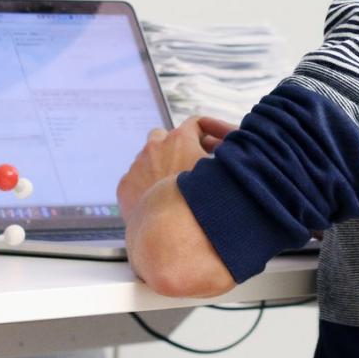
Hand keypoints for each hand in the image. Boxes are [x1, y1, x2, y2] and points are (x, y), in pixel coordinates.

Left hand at [117, 117, 233, 219]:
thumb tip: (233, 156)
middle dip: (181, 147)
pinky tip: (160, 202)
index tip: (224, 143)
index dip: (214, 130)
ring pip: (149, 158)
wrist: (167, 234)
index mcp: (180, 139)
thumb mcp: (223, 175)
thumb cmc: (199, 204)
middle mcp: (155, 146)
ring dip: (162, 166)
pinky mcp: (125, 186)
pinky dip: (147, 185)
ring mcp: (137, 165)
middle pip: (167, 136)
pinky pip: (137, 179)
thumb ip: (229, 158)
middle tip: (197, 163)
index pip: (197, 124)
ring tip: (177, 187)